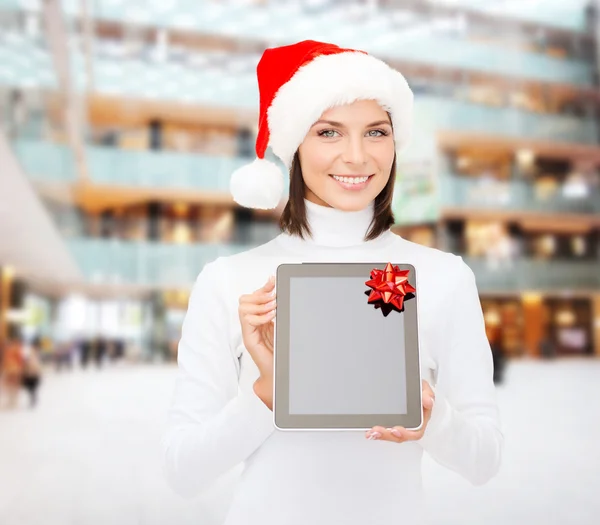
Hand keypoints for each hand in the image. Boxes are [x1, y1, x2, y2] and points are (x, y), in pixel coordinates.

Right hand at [238, 275, 276, 409]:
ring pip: (243, 307)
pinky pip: (247, 320)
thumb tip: (283, 295)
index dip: (263, 287)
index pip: (253, 296)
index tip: (273, 280)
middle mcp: (251, 324)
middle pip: (244, 299)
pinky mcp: (249, 339)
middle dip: (260, 294)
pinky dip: (259, 316)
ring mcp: (249, 331)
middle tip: (273, 297)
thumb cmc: (281, 353)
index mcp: (259, 319)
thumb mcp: (282, 326)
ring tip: (274, 308)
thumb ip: (279, 313)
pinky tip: (270, 318)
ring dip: (260, 304)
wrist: (279, 373)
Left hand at [365, 380, 434, 441]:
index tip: (396, 430)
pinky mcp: (388, 422)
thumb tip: (429, 401)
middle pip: (399, 436)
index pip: (415, 432)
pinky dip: (374, 430)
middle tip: (378, 430)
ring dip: (380, 434)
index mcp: (420, 421)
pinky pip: (382, 429)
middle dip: (388, 435)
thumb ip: (427, 394)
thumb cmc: (418, 390)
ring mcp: (398, 424)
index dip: (405, 434)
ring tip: (371, 431)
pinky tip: (368, 429)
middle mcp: (409, 426)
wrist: (408, 385)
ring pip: (389, 435)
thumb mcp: (424, 388)